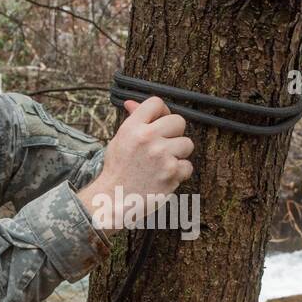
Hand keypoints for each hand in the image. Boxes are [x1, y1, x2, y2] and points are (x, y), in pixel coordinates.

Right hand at [77, 96, 193, 229]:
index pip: (156, 103)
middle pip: (179, 121)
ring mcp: (162, 156)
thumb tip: (132, 102)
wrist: (114, 199)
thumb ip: (132, 121)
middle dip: (174, 133)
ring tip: (163, 163)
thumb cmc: (117, 170)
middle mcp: (148, 138)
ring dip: (179, 154)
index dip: (162, 112)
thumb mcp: (119, 140)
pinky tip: (165, 176)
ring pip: (187, 144)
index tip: (160, 123)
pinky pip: (188, 166)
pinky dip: (180, 173)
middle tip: (164, 146)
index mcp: (133, 128)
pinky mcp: (172, 173)